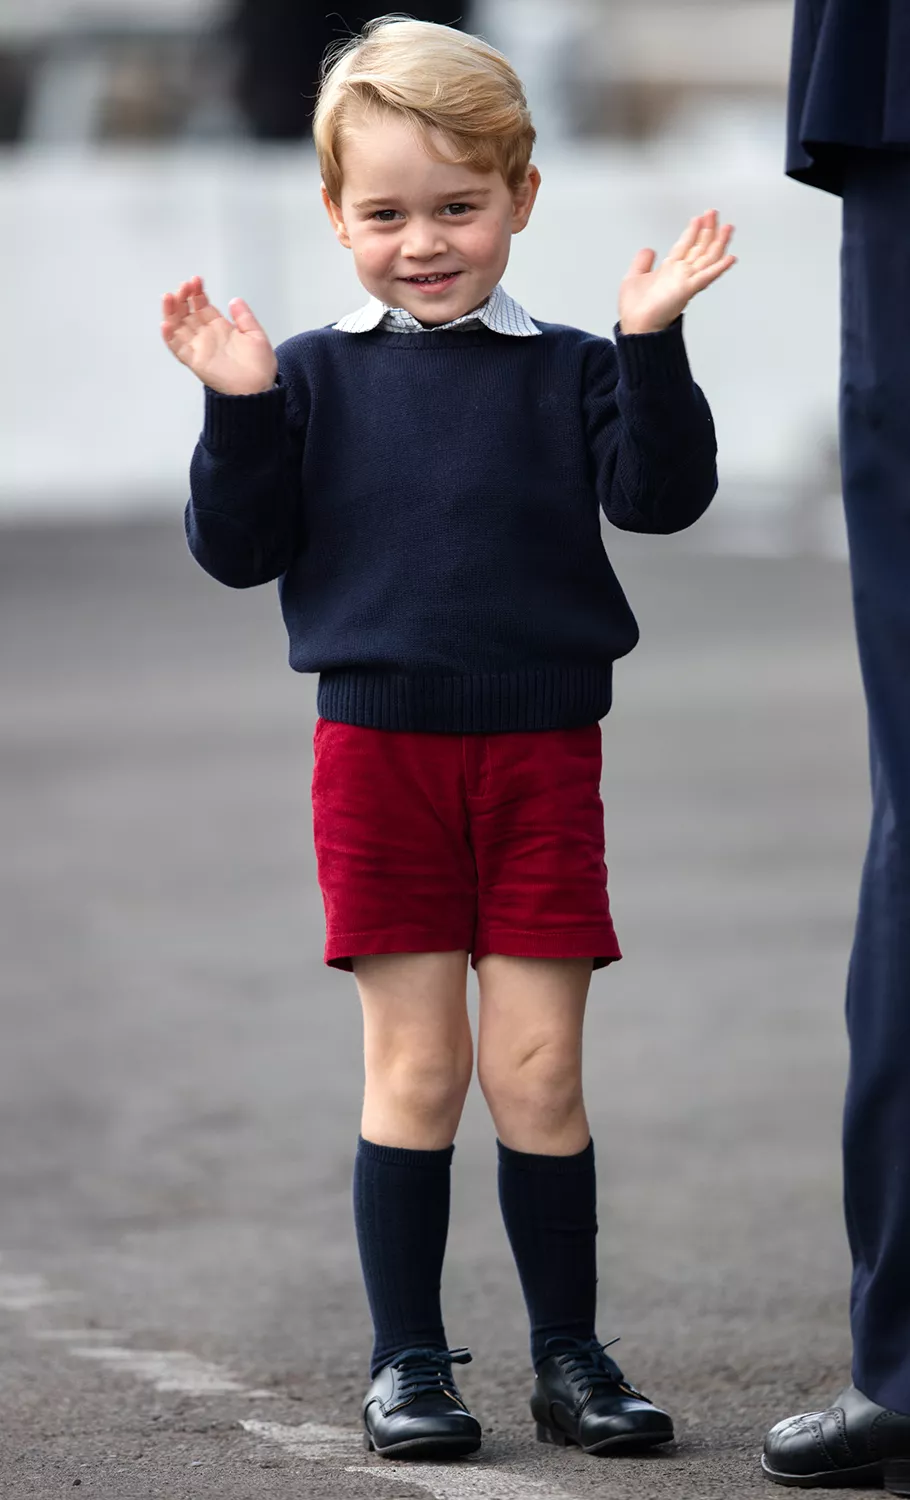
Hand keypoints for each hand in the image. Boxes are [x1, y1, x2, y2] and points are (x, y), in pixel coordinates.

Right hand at [161, 275, 277, 394]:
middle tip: (184, 286)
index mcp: (220, 329)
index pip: (202, 306)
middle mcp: (207, 337)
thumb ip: (245, 318)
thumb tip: (235, 300)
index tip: (196, 280)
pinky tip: (166, 323)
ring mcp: (199, 348)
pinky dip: (169, 337)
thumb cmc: (260, 369)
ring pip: (178, 327)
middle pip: (187, 313)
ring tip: (169, 297)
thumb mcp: (256, 336)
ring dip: (171, 312)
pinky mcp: (195, 361)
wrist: (258, 391)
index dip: (197, 292)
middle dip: (183, 298)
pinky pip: (178, 348)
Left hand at [618, 210, 735, 335]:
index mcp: (669, 270)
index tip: (699, 218)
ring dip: (718, 242)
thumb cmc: (636, 310)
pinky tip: (730, 258)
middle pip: (699, 248)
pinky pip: (706, 276)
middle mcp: (680, 274)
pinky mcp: (687, 290)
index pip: (685, 246)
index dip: (692, 231)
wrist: (637, 327)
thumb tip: (648, 250)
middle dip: (708, 230)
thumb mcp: (633, 277)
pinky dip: (719, 267)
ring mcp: (686, 281)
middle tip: (714, 213)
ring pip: (707, 258)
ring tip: (727, 228)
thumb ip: (642, 262)